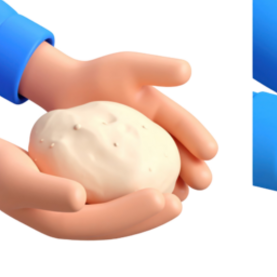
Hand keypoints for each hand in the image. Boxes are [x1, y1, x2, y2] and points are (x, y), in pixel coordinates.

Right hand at [0, 127, 182, 240]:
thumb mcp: (19, 178)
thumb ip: (49, 191)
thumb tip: (80, 199)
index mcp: (59, 225)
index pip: (106, 224)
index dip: (137, 215)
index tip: (164, 199)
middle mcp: (68, 224)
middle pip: (116, 226)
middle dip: (148, 218)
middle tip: (178, 202)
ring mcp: (70, 214)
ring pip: (115, 216)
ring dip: (142, 210)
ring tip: (171, 196)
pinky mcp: (72, 200)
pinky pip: (107, 199)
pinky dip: (127, 193)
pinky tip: (142, 176)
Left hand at [19, 43, 217, 201]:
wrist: (65, 93)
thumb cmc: (98, 76)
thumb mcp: (129, 67)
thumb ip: (158, 68)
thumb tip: (188, 71)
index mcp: (164, 113)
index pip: (184, 124)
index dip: (198, 138)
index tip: (212, 152)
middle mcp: (158, 137)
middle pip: (180, 156)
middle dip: (196, 170)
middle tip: (205, 182)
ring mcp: (139, 157)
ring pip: (163, 175)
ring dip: (175, 188)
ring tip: (181, 199)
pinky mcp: (120, 172)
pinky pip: (134, 186)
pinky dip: (143, 197)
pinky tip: (146, 209)